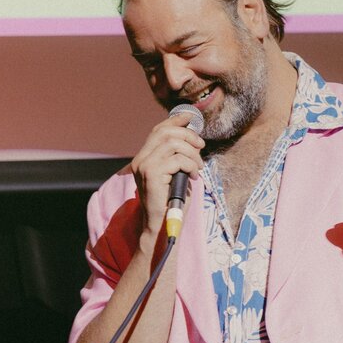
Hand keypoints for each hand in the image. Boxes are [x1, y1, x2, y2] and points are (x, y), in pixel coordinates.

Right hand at [129, 111, 205, 235]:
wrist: (162, 225)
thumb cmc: (171, 202)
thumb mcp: (175, 174)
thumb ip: (178, 156)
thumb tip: (193, 139)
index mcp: (144, 158)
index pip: (158, 130)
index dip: (175, 121)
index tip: (190, 117)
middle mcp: (140, 159)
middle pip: (165, 133)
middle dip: (188, 136)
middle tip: (201, 147)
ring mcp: (144, 166)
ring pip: (173, 144)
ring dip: (192, 153)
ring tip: (198, 167)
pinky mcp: (152, 175)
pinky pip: (178, 160)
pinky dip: (191, 165)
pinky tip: (193, 176)